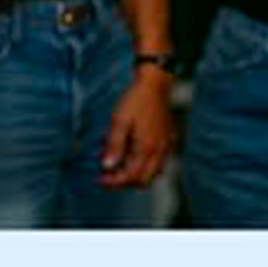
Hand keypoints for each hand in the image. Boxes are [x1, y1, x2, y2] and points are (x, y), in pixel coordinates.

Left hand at [99, 65, 174, 187]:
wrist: (155, 84)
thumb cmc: (135, 100)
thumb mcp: (119, 120)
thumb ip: (114, 145)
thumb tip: (107, 166)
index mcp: (147, 148)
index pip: (131, 177)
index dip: (115, 182)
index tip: (100, 179)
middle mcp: (159, 152)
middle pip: (143, 180)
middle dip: (124, 181)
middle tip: (106, 175)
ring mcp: (165, 148)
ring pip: (151, 174)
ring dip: (134, 174)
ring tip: (115, 163)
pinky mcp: (167, 142)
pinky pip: (156, 163)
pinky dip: (142, 165)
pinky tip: (129, 154)